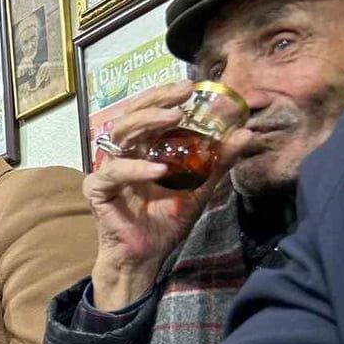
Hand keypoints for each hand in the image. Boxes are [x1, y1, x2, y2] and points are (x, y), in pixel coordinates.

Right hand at [87, 81, 251, 310]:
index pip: (150, 113)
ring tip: (173, 118)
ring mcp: (108, 170)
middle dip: (157, 100)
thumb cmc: (165, 223)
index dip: (166, 97)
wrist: (145, 257)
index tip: (191, 87)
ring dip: (146, 122)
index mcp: (144, 149)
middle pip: (132, 115)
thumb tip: (246, 132)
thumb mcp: (200, 188)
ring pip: (119, 134)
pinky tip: (159, 170)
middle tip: (183, 94)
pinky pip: (114, 173)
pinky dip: (136, 169)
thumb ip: (218, 162)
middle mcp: (124, 154)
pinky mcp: (97, 190)